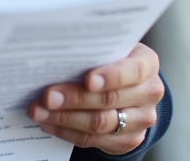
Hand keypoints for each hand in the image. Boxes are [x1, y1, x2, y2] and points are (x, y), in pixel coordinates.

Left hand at [28, 43, 163, 155]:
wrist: (129, 88)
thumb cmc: (111, 60)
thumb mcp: (109, 49)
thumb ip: (92, 50)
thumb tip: (53, 53)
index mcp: (146, 63)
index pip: (133, 71)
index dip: (111, 76)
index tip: (88, 79)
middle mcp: (149, 92)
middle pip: (110, 100)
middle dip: (75, 98)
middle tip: (48, 96)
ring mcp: (141, 119)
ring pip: (100, 123)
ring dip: (65, 118)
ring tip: (40, 111)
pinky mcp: (128, 140)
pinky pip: (94, 139)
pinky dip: (67, 131)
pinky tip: (49, 122)